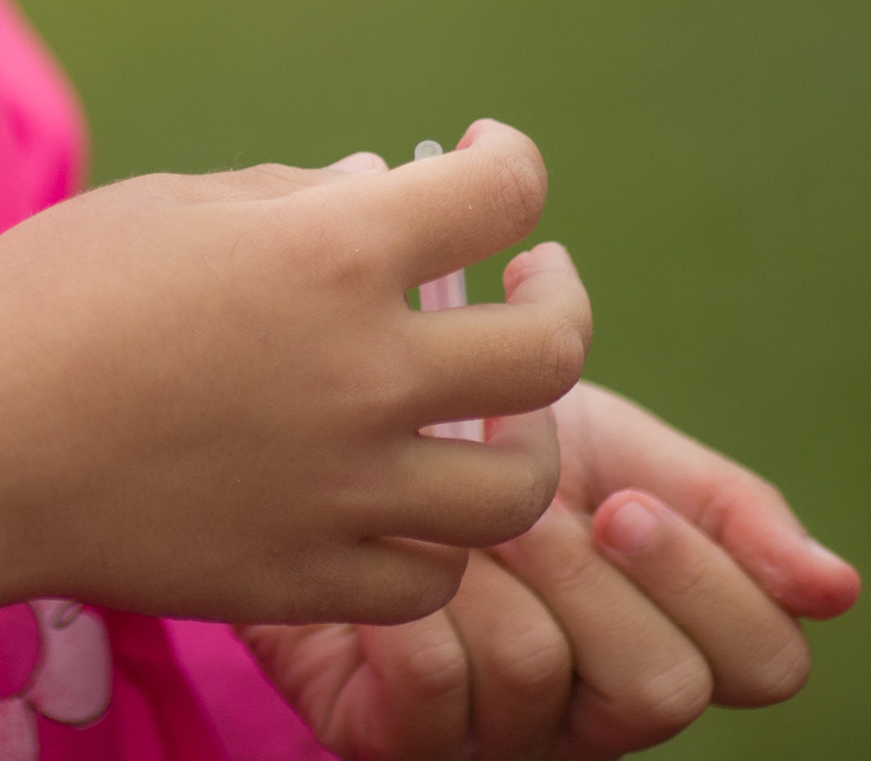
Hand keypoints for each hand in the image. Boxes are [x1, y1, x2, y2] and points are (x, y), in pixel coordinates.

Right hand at [0, 120, 586, 630]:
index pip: (500, 195)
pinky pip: (433, 575)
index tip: (487, 160)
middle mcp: (363, 373)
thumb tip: (383, 193)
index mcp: (328, 253)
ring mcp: (346, 490)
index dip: (510, 164)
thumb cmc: (46, 295)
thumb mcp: (173, 203)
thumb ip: (295, 198)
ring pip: (519, 487)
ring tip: (490, 410)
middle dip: (558, 301)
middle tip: (532, 282)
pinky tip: (408, 496)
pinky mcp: (310, 579)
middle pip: (550, 351)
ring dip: (521, 438)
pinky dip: (438, 535)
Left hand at [244, 378, 859, 753]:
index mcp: (668, 633)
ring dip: (489, 562)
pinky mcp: (403, 740)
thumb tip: (838, 587)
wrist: (325, 416)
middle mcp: (597, 707)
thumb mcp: (609, 443)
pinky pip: (437, 689)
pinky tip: (385, 543)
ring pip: (543, 674)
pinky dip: (410, 595)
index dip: (708, 582)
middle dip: (590, 570)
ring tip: (441, 499)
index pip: (764, 662)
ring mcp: (504, 735)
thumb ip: (720, 502)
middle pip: (662, 686)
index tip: (629, 499)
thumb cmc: (480, 430)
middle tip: (533, 495)